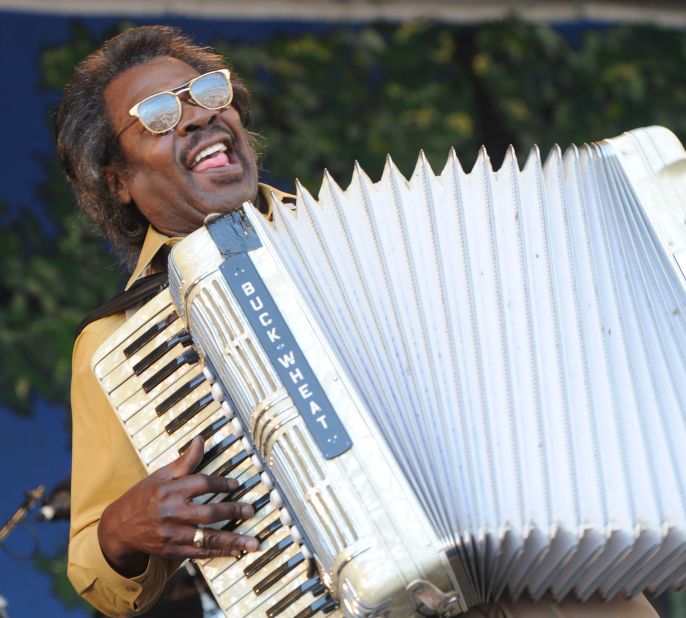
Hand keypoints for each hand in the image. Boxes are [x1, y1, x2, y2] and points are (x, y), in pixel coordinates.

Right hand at [98, 436, 258, 576]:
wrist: (118, 527)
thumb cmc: (143, 496)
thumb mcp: (161, 475)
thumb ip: (186, 461)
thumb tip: (201, 439)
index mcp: (170, 490)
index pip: (202, 484)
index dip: (222, 483)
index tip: (237, 484)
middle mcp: (172, 513)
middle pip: (208, 513)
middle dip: (232, 511)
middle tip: (251, 510)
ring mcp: (172, 535)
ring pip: (206, 538)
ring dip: (232, 540)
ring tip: (253, 542)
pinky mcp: (172, 551)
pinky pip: (199, 553)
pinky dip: (219, 553)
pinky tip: (235, 551)